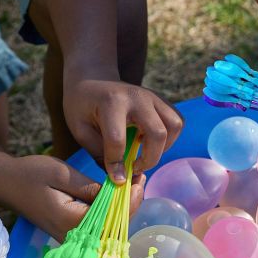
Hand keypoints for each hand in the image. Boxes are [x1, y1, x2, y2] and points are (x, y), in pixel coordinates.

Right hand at [3, 155, 143, 241]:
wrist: (5, 183)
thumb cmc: (31, 174)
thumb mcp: (62, 174)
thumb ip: (91, 187)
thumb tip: (118, 191)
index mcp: (72, 223)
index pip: (113, 217)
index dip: (131, 199)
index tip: (139, 179)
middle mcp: (74, 236)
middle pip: (114, 226)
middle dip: (130, 202)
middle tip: (139, 178)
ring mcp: (73, 237)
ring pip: (108, 227)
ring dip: (122, 206)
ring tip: (132, 182)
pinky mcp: (72, 232)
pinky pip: (98, 226)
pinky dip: (111, 210)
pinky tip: (117, 192)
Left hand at [62, 79, 182, 182]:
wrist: (93, 77)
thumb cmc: (82, 105)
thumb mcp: (80, 128)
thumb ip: (98, 152)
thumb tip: (120, 178)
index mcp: (112, 102)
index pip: (118, 140)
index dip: (117, 165)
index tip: (116, 179)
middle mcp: (137, 97)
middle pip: (158, 133)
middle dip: (149, 159)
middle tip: (135, 167)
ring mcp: (153, 97)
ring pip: (174, 126)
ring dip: (164, 147)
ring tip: (146, 153)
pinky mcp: (161, 100)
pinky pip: (177, 121)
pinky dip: (170, 137)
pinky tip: (151, 141)